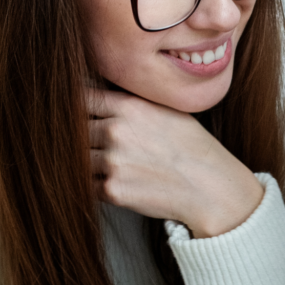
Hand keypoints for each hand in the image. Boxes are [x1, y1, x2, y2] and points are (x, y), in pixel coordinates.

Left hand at [87, 88, 263, 236]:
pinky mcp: (112, 191)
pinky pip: (87, 185)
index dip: (77, 108)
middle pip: (75, 130)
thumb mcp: (165, 110)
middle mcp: (116, 131)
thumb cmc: (192, 148)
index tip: (78, 115)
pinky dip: (97, 186)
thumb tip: (98, 94)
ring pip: (78, 159)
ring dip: (89, 163)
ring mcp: (112, 162)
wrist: (210, 187)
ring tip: (115, 166)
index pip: (80, 99)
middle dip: (84, 138)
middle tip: (101, 146)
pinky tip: (120, 182)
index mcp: (128, 106)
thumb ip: (129, 101)